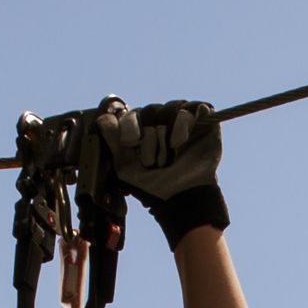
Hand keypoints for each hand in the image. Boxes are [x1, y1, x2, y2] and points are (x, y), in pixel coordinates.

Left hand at [97, 98, 227, 239]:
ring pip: (169, 109)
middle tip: (150, 161)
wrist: (180, 199)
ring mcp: (184, 122)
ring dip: (164, 134)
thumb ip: (111, 142)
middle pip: (150, 111)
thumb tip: (102, 118)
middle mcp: (163, 123)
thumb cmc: (153, 187)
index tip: (130, 141)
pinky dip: (182, 124)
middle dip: (148, 137)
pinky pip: (192, 109)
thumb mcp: (124, 167)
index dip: (129, 124)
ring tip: (168, 155)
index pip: (132, 113)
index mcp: (143, 131)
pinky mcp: (205, 122)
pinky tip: (178, 143)